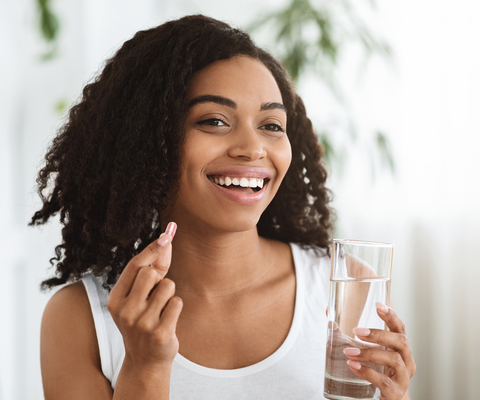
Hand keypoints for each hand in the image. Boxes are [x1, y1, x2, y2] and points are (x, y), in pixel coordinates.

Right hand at [107, 222, 182, 369]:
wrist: (145, 362)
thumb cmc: (143, 321)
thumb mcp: (140, 297)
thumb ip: (153, 269)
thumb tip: (166, 241)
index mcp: (115, 300)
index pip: (134, 265)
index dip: (152, 248)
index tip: (167, 234)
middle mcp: (125, 311)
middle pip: (151, 273)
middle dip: (159, 279)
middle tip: (155, 296)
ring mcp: (142, 323)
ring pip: (167, 285)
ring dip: (169, 294)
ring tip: (161, 310)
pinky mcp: (160, 332)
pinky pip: (177, 302)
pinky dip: (176, 306)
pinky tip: (168, 320)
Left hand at [343, 303, 415, 399]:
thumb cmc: (378, 372)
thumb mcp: (370, 353)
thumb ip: (353, 336)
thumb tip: (329, 314)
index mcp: (400, 348)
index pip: (400, 328)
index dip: (391, 316)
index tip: (378, 305)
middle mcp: (407, 361)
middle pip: (401, 341)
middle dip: (378, 334)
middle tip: (356, 331)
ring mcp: (403, 378)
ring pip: (393, 360)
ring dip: (369, 353)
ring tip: (349, 352)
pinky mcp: (396, 393)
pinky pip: (384, 381)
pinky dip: (367, 372)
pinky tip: (353, 366)